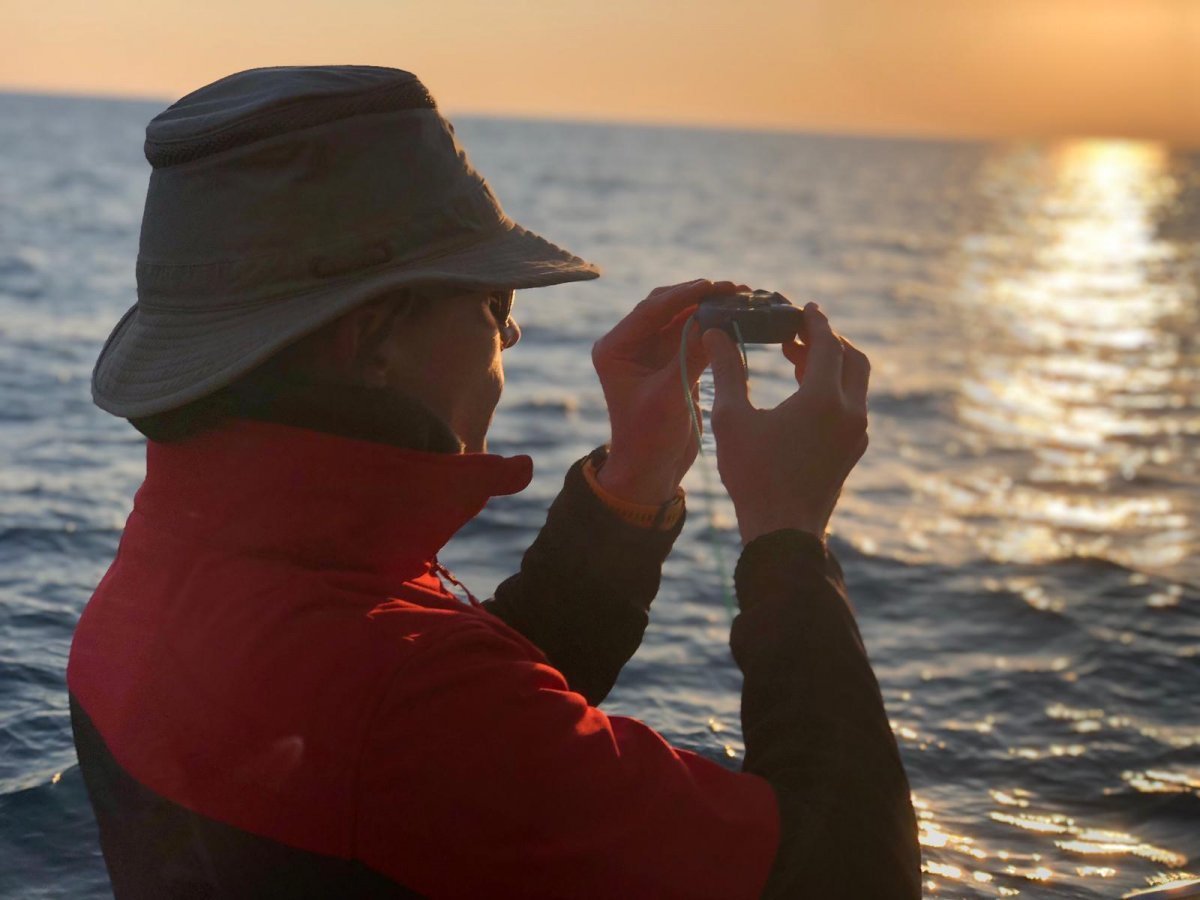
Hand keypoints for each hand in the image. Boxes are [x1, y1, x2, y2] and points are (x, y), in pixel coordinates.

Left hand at [592, 278, 746, 504]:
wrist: (651, 471)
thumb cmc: (649, 438)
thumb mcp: (668, 395)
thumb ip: (689, 355)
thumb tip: (713, 318)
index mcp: (615, 349)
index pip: (650, 310)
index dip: (683, 295)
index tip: (712, 285)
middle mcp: (631, 345)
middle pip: (667, 307)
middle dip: (699, 296)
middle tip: (734, 287)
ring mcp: (652, 353)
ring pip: (683, 319)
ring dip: (710, 308)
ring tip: (741, 297)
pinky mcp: (673, 364)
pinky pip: (694, 336)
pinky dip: (714, 327)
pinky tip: (737, 318)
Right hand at [701, 303, 869, 543]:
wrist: (782, 531)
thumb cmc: (753, 475)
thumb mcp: (731, 420)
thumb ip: (727, 371)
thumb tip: (714, 334)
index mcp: (822, 398)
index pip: (827, 343)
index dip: (814, 321)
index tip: (803, 307)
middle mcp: (849, 411)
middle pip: (852, 358)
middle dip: (828, 340)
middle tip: (799, 332)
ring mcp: (855, 433)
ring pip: (855, 382)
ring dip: (831, 364)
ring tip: (796, 359)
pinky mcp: (853, 449)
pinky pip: (851, 405)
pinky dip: (834, 388)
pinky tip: (804, 395)